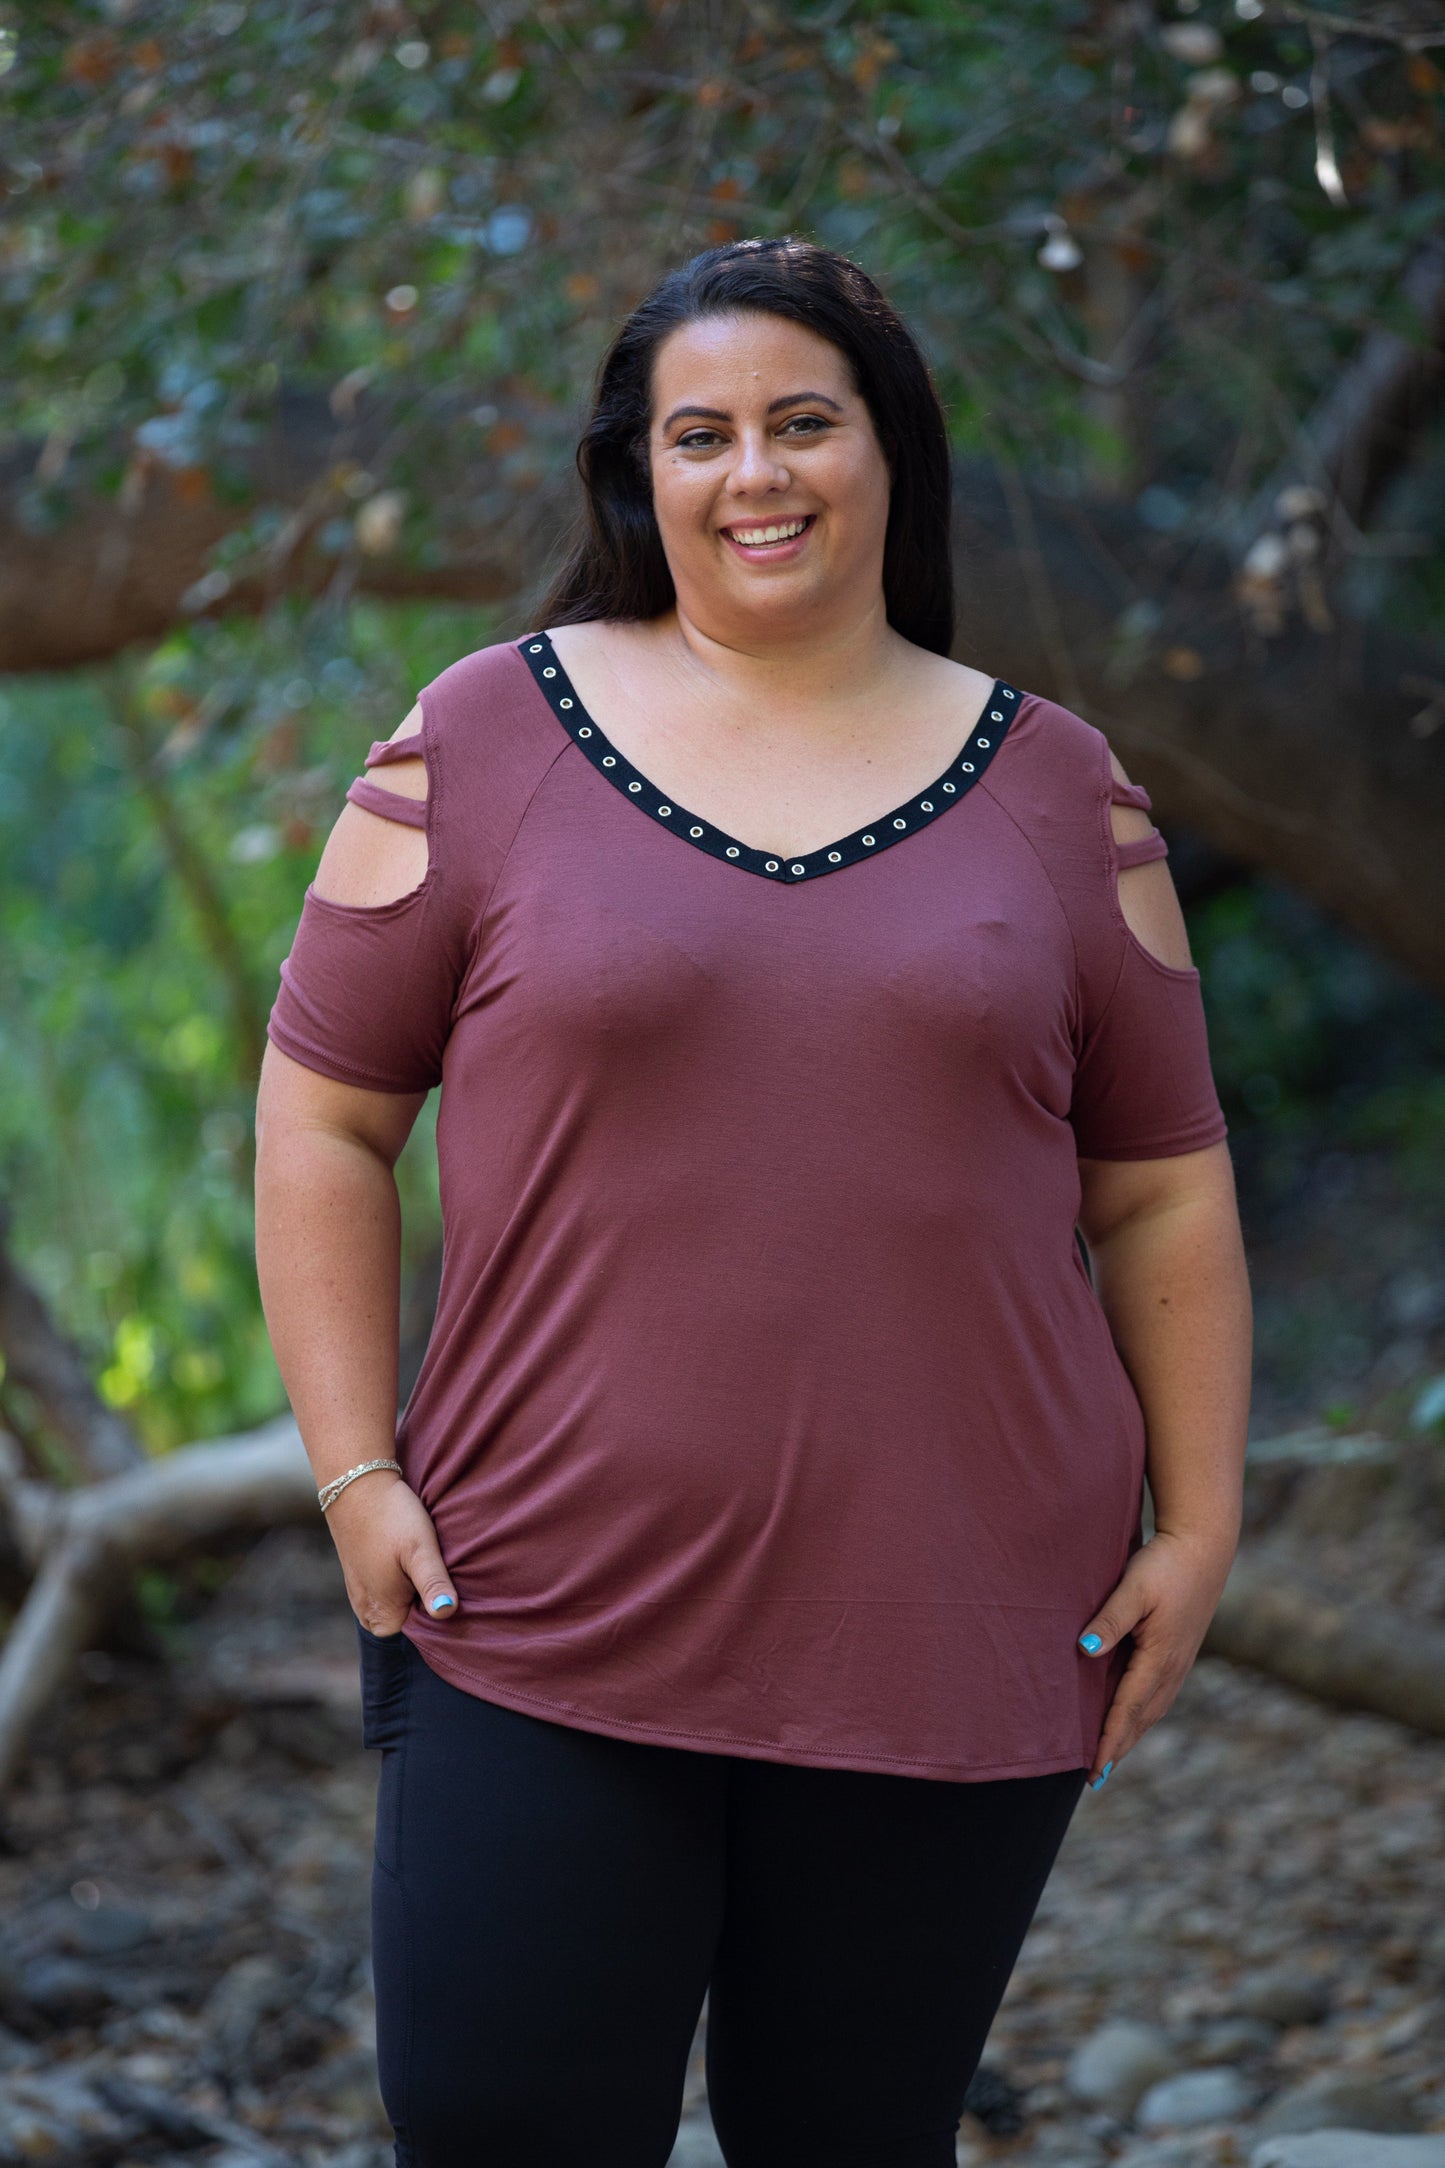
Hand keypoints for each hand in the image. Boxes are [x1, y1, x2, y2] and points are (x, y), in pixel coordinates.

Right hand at [323, 1471, 459, 1634]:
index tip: (452, 1590)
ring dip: (415, 1589)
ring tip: (425, 1563)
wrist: (355, 1484)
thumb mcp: (420, 1549)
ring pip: (399, 1604)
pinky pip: (387, 1591)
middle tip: (440, 1572)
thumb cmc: (391, 1517)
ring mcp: (361, 1596)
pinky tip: (409, 1558)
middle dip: (427, 1604)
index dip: (440, 1614)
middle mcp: (367, 1613)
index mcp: (383, 1615)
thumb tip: (447, 1614)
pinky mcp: (359, 1578)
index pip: (422, 1635)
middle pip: (409, 1621)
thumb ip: (433, 1584)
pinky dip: (401, 1580)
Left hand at [1076, 1530, 1235, 1787]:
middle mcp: (1172, 1667)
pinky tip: (1134, 1715)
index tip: (1093, 1772)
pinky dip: (1143, 1714)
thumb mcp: (1133, 1588)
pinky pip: (1159, 1694)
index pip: (1127, 1711)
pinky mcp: (1181, 1650)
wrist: (1205, 1545)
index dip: (1109, 1742)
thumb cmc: (1165, 1564)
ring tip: (1112, 1755)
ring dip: (1132, 1733)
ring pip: (1152, 1709)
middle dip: (1119, 1747)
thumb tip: (1085, 1651)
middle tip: (1095, 1777)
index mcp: (1159, 1658)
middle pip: (1141, 1719)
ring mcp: (1180, 1660)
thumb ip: (1109, 1620)